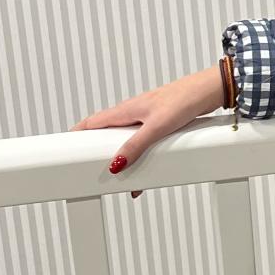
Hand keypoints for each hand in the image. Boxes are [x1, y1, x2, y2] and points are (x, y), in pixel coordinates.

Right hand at [67, 66, 222, 197]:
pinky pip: (144, 144)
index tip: (64, 149)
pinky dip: (141, 158)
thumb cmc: (184, 100)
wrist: (209, 91)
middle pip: (107, 136)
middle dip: (99, 154)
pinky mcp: (161, 124)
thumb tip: (115, 164)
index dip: (76, 135)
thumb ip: (135, 146)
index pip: (92, 123)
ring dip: (123, 160)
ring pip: (127, 142)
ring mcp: (147, 119)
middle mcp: (133, 114)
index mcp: (125, 111)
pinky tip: (148, 174)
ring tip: (123, 182)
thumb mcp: (156, 127)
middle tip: (94, 172)